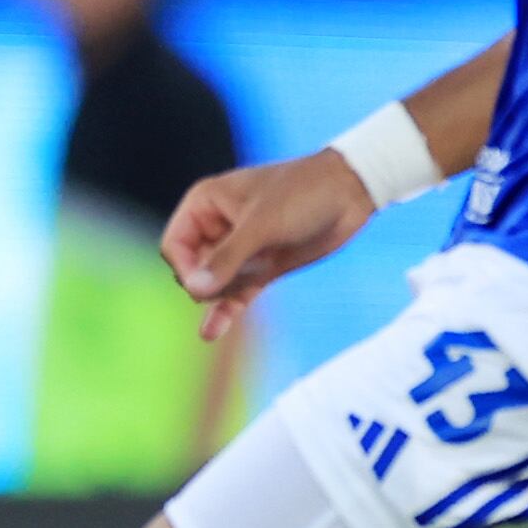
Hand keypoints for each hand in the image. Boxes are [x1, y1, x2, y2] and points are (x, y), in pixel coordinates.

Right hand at [162, 150, 379, 343]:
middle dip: (208, 284)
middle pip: (192, 268)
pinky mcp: (262, 266)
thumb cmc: (303, 193)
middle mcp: (217, 226)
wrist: (352, 193)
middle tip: (236, 282)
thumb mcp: (262, 224)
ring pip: (215, 283)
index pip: (175, 245)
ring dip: (222, 297)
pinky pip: (236, 293)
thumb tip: (193, 290)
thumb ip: (227, 258)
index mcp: (206, 203)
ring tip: (241, 299)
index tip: (205, 286)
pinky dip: (226, 310)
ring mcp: (241, 248)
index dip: (185, 269)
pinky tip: (211, 333)